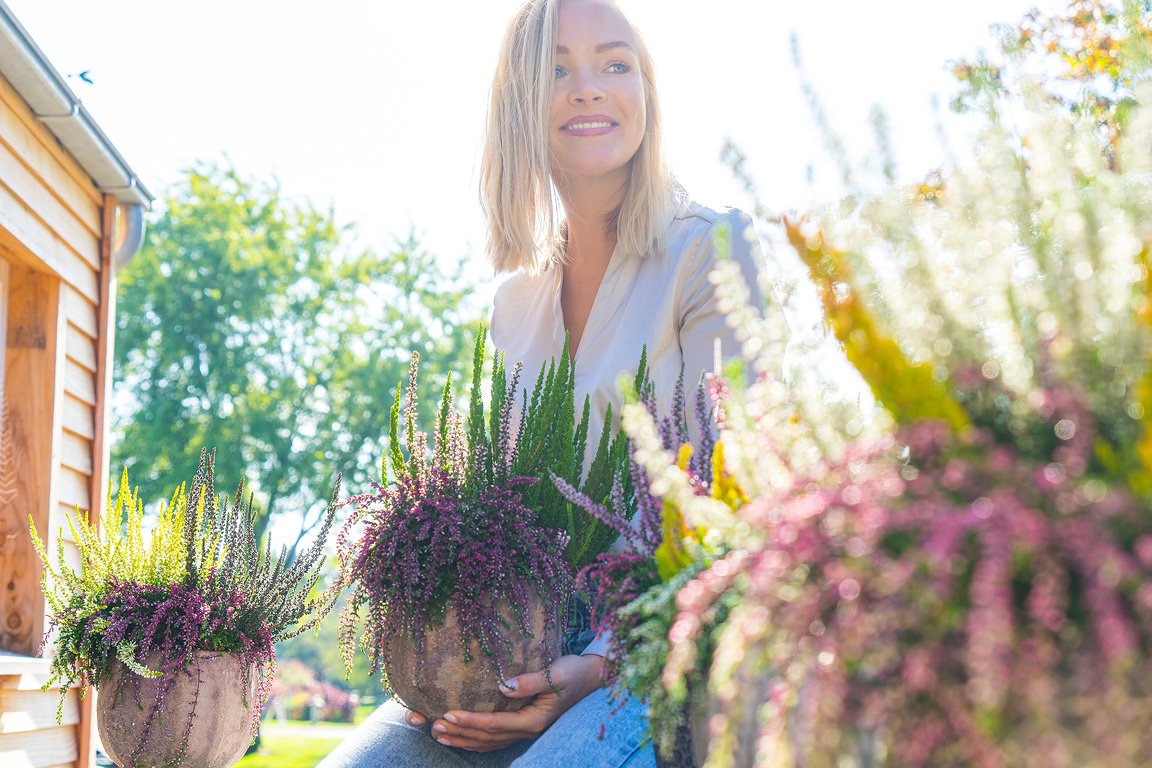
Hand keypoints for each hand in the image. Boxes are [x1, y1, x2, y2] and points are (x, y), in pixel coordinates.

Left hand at [404, 653, 603, 751]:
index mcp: (533, 719)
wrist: (595, 677)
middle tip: (433, 726)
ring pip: (489, 742)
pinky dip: (476, 739)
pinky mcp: (525, 724)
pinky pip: (496, 738)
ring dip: (463, 738)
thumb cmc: (575, 672)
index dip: (470, 720)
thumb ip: (530, 681)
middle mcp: (528, 729)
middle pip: (487, 737)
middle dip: (459, 733)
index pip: (494, 724)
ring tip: (439, 734)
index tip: (447, 714)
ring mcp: (526, 730)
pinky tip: (462, 736)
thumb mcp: (556, 673)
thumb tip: (503, 685)